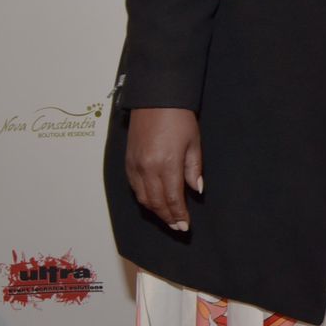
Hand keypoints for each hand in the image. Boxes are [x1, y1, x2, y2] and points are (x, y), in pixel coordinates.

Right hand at [124, 107, 202, 231]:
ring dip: (155, 210)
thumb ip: (194, 169)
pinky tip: (153, 201)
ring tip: (167, 217)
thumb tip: (197, 190)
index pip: (172, 198)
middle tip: (177, 227)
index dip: (179, 215)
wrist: (156, 99)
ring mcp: (135, 165)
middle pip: (156, 202)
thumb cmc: (179, 117)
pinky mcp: (128, 161)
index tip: (185, 225)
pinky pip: (134, 187)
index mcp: (167, 164)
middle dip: (167, 217)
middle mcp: (147, 168)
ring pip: (143, 197)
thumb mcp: (194, 142)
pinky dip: (144, 198)